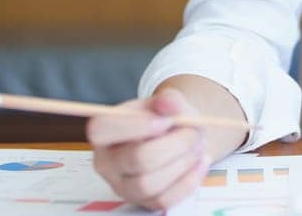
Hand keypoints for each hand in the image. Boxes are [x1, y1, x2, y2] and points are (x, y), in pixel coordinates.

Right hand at [89, 89, 222, 210]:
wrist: (178, 139)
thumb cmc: (167, 119)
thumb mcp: (167, 102)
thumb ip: (169, 99)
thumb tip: (169, 103)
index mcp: (104, 131)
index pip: (101, 129)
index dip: (135, 125)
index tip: (165, 121)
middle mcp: (106, 162)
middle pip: (136, 159)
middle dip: (175, 144)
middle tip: (194, 132)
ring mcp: (123, 186)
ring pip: (148, 184)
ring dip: (182, 163)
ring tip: (197, 146)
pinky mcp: (142, 202)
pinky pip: (164, 200)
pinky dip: (189, 180)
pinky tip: (199, 162)